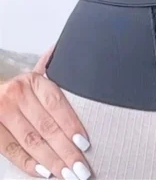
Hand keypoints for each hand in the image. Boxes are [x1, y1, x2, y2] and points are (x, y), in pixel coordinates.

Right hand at [0, 47, 91, 179]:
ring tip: (68, 174)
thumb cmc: (21, 88)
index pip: (57, 105)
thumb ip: (51, 68)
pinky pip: (11, 151)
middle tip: (82, 168)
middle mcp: (17, 94)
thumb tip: (59, 49)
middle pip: (47, 127)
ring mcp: (2, 112)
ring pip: (31, 141)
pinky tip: (45, 173)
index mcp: (34, 80)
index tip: (85, 143)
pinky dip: (29, 164)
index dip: (72, 125)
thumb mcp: (36, 76)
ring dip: (52, 161)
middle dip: (66, 151)